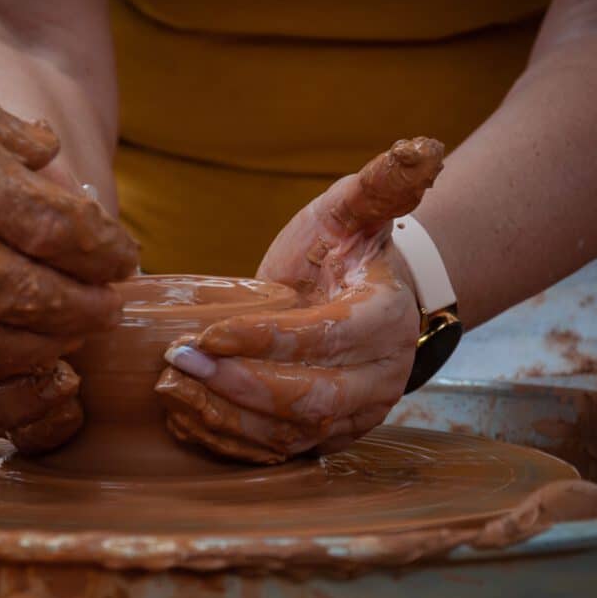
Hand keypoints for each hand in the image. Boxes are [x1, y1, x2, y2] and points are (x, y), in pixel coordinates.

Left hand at [157, 138, 444, 462]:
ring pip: (292, 434)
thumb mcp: (355, 209)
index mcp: (385, 319)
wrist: (360, 296)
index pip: (325, 338)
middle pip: (312, 400)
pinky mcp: (328, 437)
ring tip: (174, 393)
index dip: (266, 340)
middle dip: (241, 386)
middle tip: (180, 365)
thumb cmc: (346, 248)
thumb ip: (381, 183)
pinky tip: (188, 418)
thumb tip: (422, 146)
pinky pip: (280, 452)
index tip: (209, 334)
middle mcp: (379, 378)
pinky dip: (233, 441)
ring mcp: (356, 415)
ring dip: (228, 417)